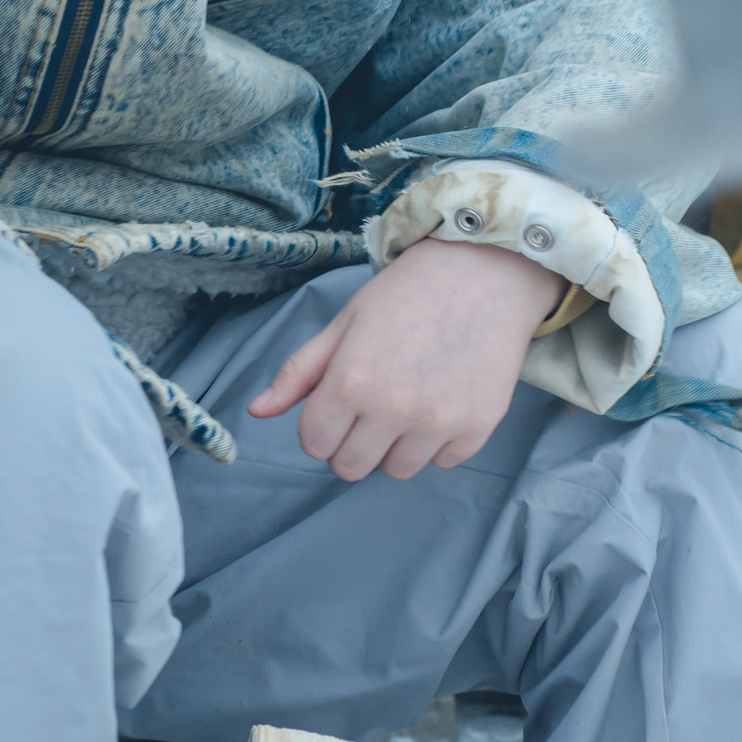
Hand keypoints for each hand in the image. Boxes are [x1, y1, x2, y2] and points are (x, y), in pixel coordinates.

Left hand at [249, 237, 562, 480]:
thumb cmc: (407, 293)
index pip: (314, 444)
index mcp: (349, 383)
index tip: (339, 405)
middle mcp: (391, 410)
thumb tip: (256, 412)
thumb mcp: (344, 323)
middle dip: (352, 442)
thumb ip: (299, 372)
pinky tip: (444, 398)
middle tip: (373, 406)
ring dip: (396, 445)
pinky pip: (443, 461)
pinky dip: (439, 440)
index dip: (321, 426)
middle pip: (350, 467)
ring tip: (411, 400)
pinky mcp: (476, 428)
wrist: (486, 271)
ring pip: (397, 470)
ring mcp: (437, 424)